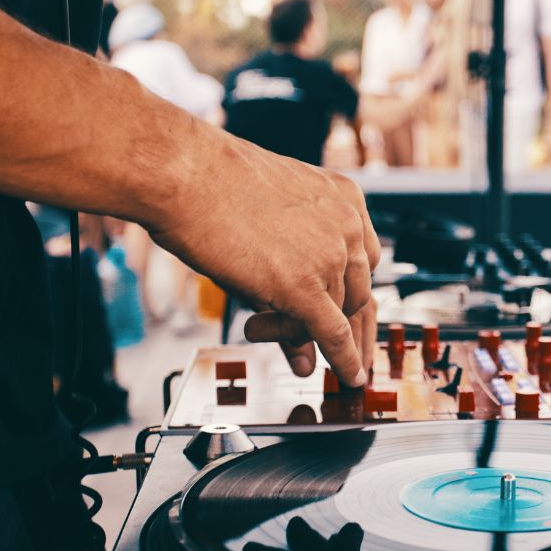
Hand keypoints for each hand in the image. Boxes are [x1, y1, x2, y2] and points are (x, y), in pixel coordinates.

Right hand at [149, 133, 379, 386]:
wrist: (184, 174)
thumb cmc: (212, 185)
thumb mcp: (271, 224)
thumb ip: (296, 268)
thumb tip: (305, 313)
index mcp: (345, 199)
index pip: (366, 260)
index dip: (358, 296)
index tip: (360, 318)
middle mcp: (346, 225)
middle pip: (358, 292)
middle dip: (345, 325)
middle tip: (341, 352)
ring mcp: (328, 255)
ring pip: (336, 314)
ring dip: (302, 332)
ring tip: (260, 327)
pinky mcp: (303, 285)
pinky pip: (333, 333)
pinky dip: (343, 360)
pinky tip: (346, 376)